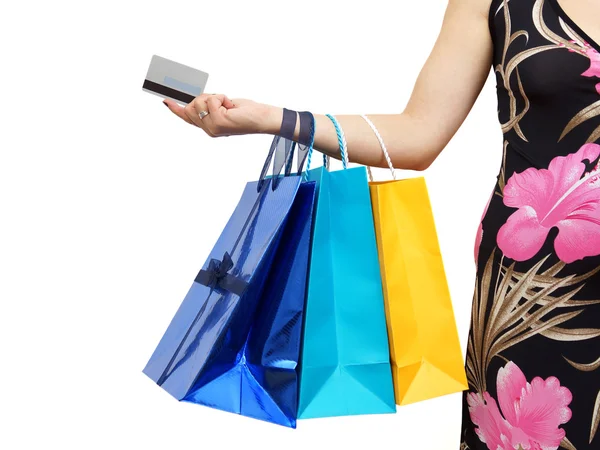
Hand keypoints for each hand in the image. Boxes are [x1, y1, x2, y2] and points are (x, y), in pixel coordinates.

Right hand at [163, 94, 279, 136]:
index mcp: (209, 126)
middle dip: (204, 97)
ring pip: (199, 101)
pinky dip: (222, 98)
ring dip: (215, 97)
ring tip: (228, 105)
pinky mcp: (217, 121)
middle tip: (223, 102)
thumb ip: (210, 106)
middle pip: (191, 105)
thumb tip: (199, 100)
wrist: (262, 119)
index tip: (165, 101)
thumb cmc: (247, 113)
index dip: (176, 109)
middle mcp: (209, 129)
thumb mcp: (225, 107)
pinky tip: (231, 106)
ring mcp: (212, 127)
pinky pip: (211, 99)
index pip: (188, 117)